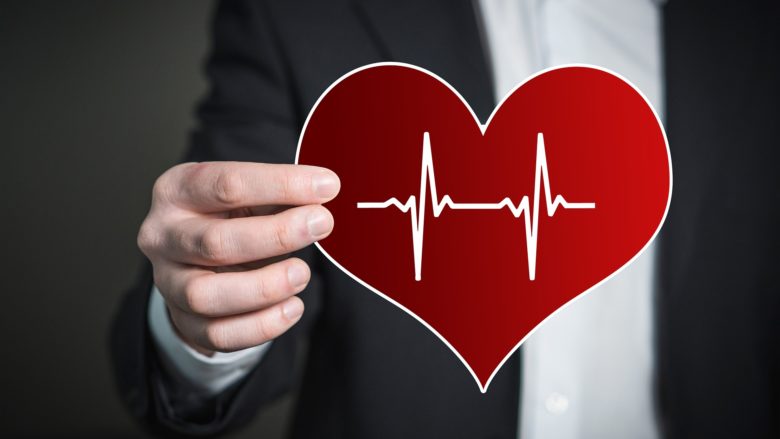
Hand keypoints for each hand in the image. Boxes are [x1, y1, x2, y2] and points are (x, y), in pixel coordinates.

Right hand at [138, 162, 339, 354]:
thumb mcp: (250, 193)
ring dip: (264, 287)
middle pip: (215, 242)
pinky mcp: (184, 322)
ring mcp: (168, 282)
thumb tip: (326, 191)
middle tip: (321, 224)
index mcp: (177, 190)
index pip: (227, 184)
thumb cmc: (233, 215)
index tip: (327, 187)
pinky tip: (293, 307)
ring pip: (206, 296)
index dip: (281, 184)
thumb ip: (282, 193)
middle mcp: (162, 236)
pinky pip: (219, 334)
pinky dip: (261, 325)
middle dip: (276, 235)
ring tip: (302, 273)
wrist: (200, 257)